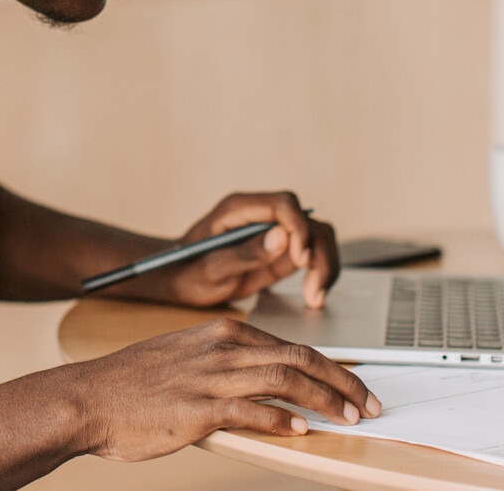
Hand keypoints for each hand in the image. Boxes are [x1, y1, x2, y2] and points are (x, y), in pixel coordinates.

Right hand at [63, 317, 379, 461]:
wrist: (87, 397)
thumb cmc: (132, 384)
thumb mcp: (185, 358)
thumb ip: (225, 366)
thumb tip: (266, 390)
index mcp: (223, 332)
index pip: (293, 345)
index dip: (332, 367)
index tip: (354, 386)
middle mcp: (222, 348)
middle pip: (300, 358)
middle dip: (343, 381)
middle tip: (370, 403)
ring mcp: (211, 376)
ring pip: (286, 380)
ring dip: (325, 400)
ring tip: (350, 417)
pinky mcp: (198, 407)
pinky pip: (252, 412)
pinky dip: (281, 421)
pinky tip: (301, 431)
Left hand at [164, 191, 338, 308]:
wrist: (179, 279)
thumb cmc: (187, 271)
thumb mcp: (211, 269)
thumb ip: (245, 254)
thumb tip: (282, 238)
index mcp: (239, 208)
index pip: (284, 204)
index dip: (300, 229)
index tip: (301, 260)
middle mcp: (262, 215)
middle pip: (308, 221)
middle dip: (318, 253)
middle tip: (313, 290)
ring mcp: (274, 232)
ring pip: (318, 237)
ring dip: (324, 265)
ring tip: (315, 298)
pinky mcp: (282, 251)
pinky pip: (312, 254)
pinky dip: (320, 273)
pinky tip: (315, 297)